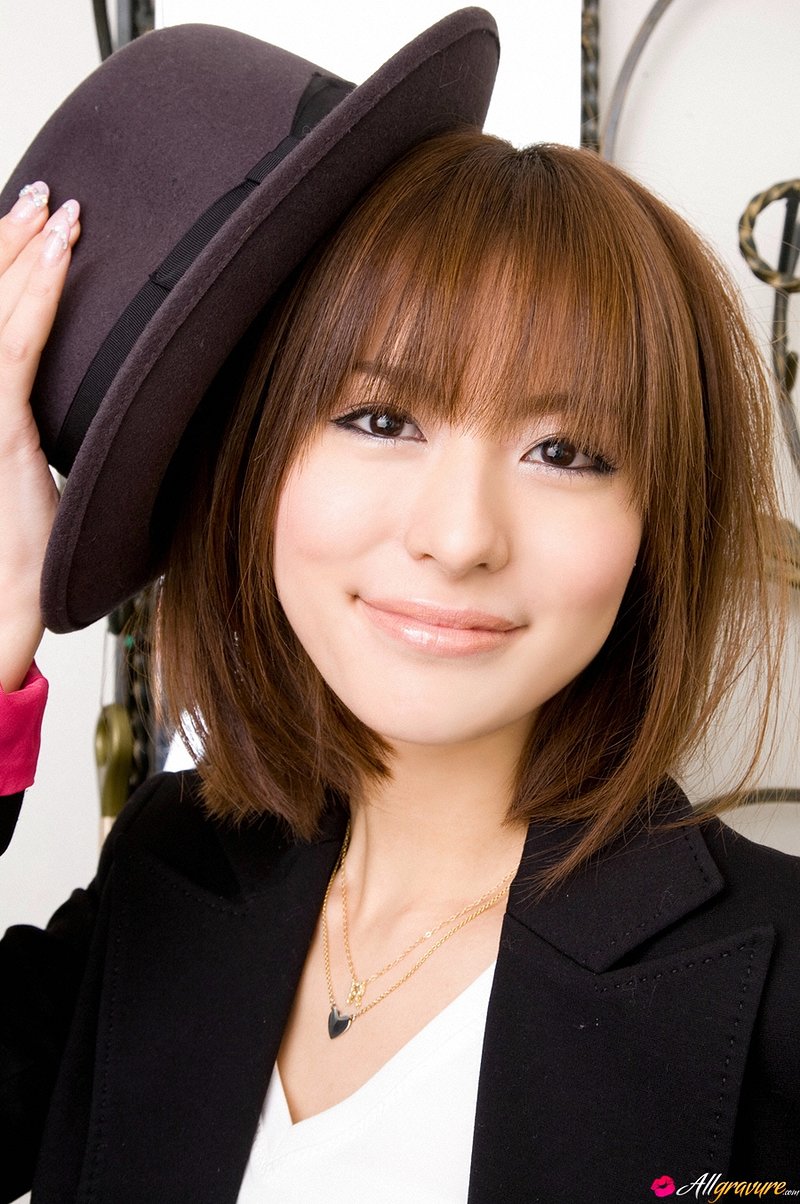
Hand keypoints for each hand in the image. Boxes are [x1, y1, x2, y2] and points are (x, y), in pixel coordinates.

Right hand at [0, 182, 80, 691]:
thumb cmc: (19, 562)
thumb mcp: (40, 484)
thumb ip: (50, 443)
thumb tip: (93, 423)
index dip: (9, 273)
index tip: (36, 231)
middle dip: (9, 243)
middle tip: (43, 197)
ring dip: (25, 254)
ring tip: (55, 209)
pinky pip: (14, 343)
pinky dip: (36, 292)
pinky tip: (57, 252)